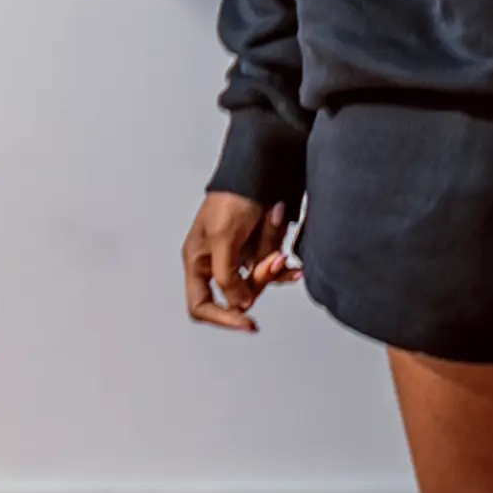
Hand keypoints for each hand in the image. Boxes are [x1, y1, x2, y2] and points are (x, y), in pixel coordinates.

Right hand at [182, 191, 303, 333]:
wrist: (260, 169)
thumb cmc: (232, 196)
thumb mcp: (224, 237)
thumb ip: (227, 276)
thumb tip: (239, 304)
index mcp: (198, 261)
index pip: (201, 305)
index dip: (223, 318)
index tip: (248, 323)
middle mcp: (216, 263)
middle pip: (239, 294)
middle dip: (260, 277)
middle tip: (273, 259)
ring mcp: (238, 258)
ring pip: (260, 281)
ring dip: (273, 264)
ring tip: (276, 235)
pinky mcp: (258, 250)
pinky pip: (273, 270)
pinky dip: (284, 267)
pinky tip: (294, 266)